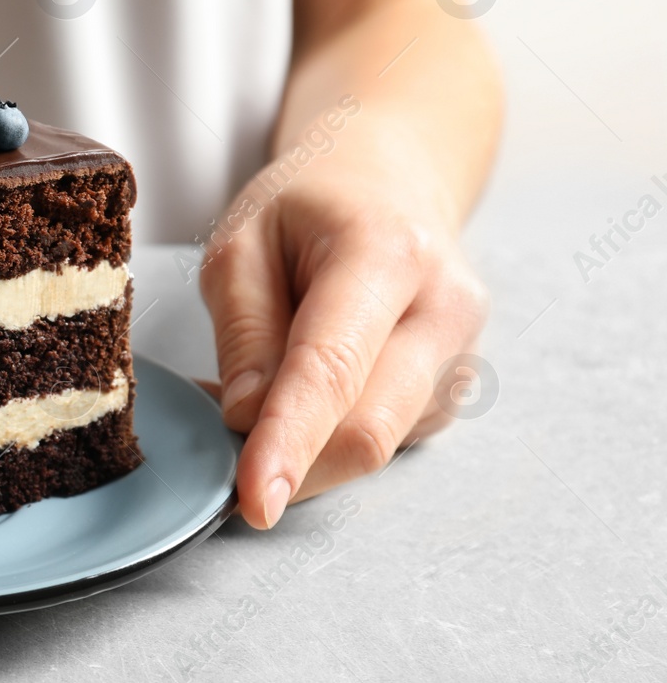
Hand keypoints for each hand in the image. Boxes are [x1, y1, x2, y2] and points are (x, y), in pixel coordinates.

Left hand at [198, 122, 488, 527]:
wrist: (389, 182)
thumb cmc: (308, 205)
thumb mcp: (242, 240)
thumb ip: (243, 330)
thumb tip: (246, 419)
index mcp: (387, 253)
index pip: (333, 369)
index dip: (290, 442)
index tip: (255, 499)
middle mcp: (443, 309)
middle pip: (369, 428)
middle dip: (292, 464)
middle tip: (222, 456)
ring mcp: (461, 356)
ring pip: (376, 444)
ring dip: (305, 448)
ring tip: (258, 390)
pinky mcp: (452, 391)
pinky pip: (382, 438)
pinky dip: (326, 438)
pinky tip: (299, 395)